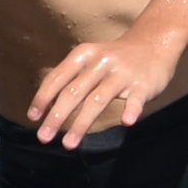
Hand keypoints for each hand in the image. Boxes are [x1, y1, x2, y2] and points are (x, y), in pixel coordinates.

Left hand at [27, 31, 177, 147]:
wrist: (154, 43)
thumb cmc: (113, 58)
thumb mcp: (89, 59)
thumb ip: (70, 78)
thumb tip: (44, 105)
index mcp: (83, 55)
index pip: (58, 77)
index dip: (43, 98)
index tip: (33, 118)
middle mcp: (100, 62)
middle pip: (74, 92)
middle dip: (56, 116)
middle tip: (43, 137)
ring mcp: (122, 74)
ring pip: (98, 100)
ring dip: (81, 124)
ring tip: (69, 144)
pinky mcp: (143, 84)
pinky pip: (136, 99)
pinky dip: (131, 110)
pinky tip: (126, 122)